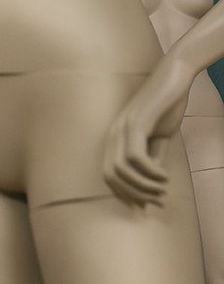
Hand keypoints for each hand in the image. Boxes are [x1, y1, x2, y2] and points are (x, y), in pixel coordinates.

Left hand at [102, 63, 189, 206]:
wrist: (175, 77)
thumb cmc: (166, 106)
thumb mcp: (159, 139)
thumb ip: (152, 160)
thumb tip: (150, 186)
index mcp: (114, 140)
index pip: (109, 176)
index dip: (124, 195)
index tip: (145, 206)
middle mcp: (112, 135)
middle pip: (110, 177)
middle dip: (133, 194)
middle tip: (156, 201)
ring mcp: (122, 128)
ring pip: (122, 170)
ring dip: (143, 186)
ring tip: (163, 189)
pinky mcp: (136, 123)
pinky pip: (136, 157)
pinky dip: (150, 172)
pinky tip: (164, 176)